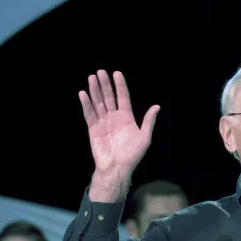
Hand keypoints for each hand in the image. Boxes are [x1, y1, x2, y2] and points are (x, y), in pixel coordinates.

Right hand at [80, 70, 159, 199]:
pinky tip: (83, 93)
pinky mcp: (93, 128)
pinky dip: (86, 104)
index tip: (117, 73)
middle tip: (101, 71)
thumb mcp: (145, 137)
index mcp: (126, 117)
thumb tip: (157, 107)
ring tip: (92, 77)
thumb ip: (148, 121)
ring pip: (98, 103)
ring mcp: (103, 122)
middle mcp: (114, 117)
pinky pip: (89, 114)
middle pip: (108, 97)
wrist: (117, 168)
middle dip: (105, 84)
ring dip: (95, 90)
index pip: (123, 97)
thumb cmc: (132, 154)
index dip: (120, 86)